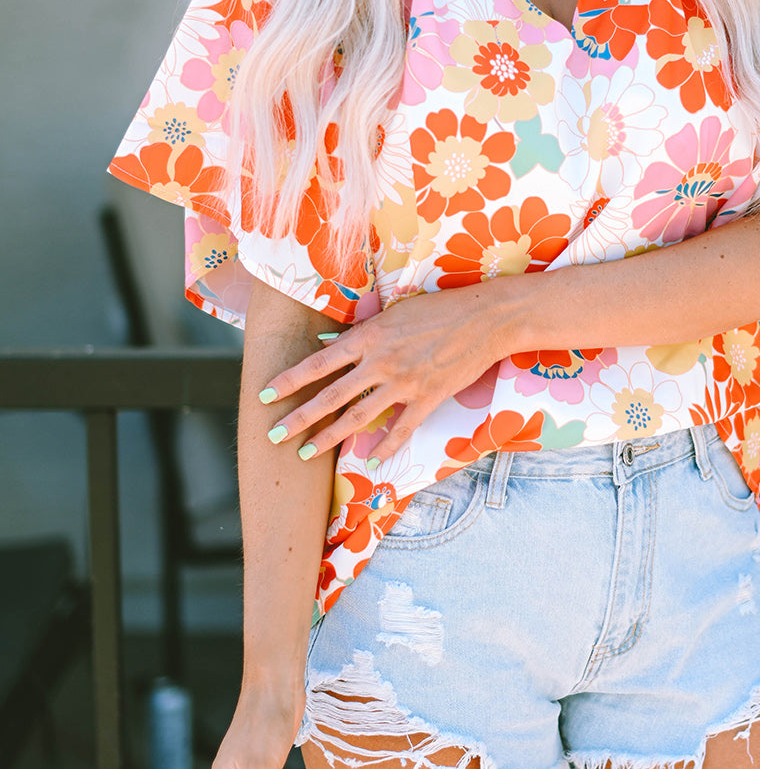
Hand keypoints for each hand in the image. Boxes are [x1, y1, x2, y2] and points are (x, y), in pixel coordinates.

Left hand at [259, 282, 515, 461]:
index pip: (319, 363)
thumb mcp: (395, 311)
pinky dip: (385, 448)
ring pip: (358, 418)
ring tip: (305, 453)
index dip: (290, 380)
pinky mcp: (427, 399)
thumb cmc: (439, 307)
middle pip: (330, 396)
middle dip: (299, 419)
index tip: (266, 394)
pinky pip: (401, 430)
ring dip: (329, 438)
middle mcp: (381, 363)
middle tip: (274, 436)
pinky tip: (370, 461)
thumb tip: (331, 343)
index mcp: (369, 337)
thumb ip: (363, 332)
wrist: (484, 319)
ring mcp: (404, 384)